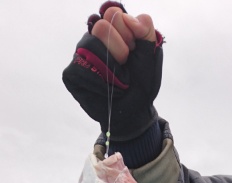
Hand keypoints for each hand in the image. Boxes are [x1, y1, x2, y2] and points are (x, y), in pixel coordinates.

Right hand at [62, 2, 162, 140]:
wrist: (135, 111)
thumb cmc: (141, 83)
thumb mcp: (151, 55)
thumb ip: (146, 30)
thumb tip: (128, 18)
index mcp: (113, 30)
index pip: (113, 14)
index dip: (128, 33)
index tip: (134, 51)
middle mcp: (94, 39)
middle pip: (101, 26)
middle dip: (120, 49)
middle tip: (125, 66)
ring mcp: (81, 55)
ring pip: (90, 45)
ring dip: (111, 67)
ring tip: (117, 79)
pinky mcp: (71, 73)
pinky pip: (80, 67)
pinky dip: (98, 82)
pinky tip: (105, 89)